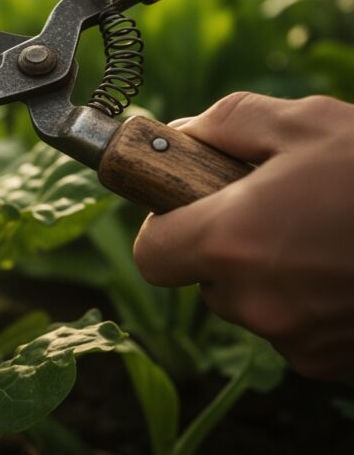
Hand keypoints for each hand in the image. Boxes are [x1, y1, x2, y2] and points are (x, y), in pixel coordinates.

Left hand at [133, 92, 353, 381]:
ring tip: (319, 231)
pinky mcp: (335, 364)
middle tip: (267, 207)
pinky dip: (304, 298)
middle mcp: (257, 302)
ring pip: (250, 303)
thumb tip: (182, 135)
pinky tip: (342, 263)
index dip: (161, 225)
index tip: (183, 203)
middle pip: (203, 278)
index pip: (151, 255)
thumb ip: (226, 123)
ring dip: (267, 271)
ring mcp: (299, 341)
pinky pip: (294, 328)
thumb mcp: (303, 122)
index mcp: (232, 241)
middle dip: (221, 243)